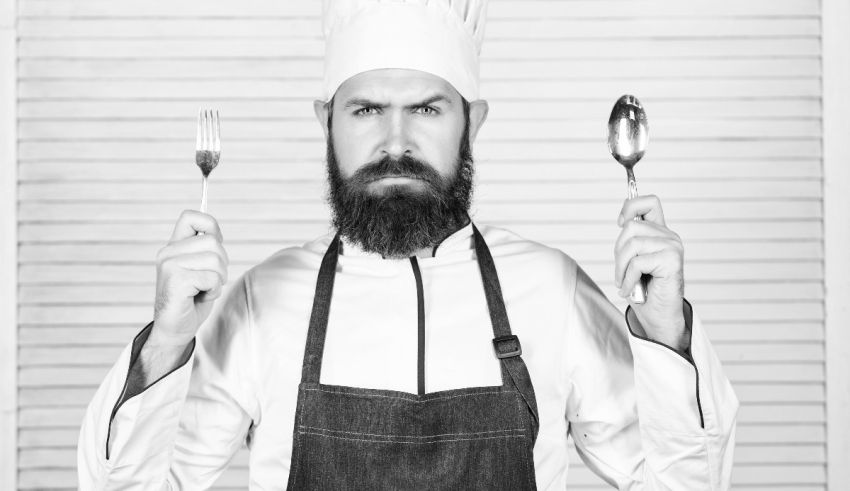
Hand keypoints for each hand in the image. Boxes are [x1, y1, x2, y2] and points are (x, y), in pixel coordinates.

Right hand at [152, 210, 228, 348]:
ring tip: (204, 290)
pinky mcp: (176, 280)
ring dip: (218, 279)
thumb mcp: (200, 269)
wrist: (174, 329)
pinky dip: (213, 291)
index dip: (211, 226)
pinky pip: (212, 278)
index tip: (215, 245)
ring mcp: (170, 265)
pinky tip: (200, 297)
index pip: (191, 217)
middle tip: (210, 281)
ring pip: (215, 260)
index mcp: (173, 246)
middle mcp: (168, 252)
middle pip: (213, 242)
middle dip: (222, 264)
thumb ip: (205, 250)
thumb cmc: (190, 300)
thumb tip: (216, 232)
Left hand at [614, 195, 686, 349]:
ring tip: (625, 282)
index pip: (650, 202)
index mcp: (660, 233)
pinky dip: (628, 279)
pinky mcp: (672, 260)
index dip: (631, 206)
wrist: (659, 317)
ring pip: (631, 245)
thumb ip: (631, 240)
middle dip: (618, 252)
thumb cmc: (645, 291)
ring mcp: (673, 247)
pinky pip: (637, 263)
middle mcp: (669, 237)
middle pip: (630, 227)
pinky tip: (631, 290)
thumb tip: (622, 221)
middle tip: (622, 272)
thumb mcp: (632, 260)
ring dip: (621, 268)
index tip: (620, 222)